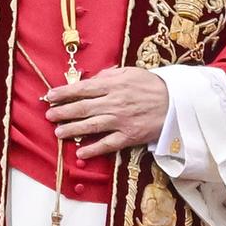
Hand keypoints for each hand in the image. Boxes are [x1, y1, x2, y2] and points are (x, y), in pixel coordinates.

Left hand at [44, 67, 169, 159]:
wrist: (177, 103)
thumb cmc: (152, 86)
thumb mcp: (130, 72)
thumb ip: (109, 75)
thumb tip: (90, 79)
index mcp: (113, 85)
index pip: (82, 89)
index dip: (63, 93)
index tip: (49, 96)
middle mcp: (114, 103)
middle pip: (82, 108)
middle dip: (63, 112)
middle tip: (49, 115)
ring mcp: (121, 121)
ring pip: (91, 126)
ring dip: (72, 129)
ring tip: (58, 132)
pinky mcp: (129, 136)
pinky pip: (108, 144)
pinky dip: (93, 149)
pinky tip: (80, 153)